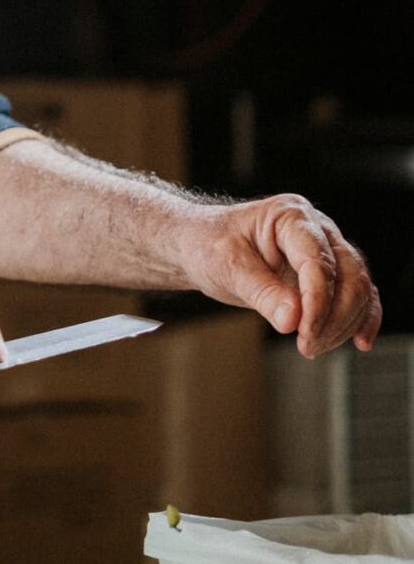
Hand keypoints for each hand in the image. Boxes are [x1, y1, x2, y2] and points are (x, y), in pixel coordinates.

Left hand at [182, 194, 379, 355]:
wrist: (201, 245)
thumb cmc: (210, 245)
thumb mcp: (226, 266)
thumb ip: (261, 292)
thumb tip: (292, 320)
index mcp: (291, 216)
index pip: (318, 261)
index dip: (317, 301)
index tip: (305, 333)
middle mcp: (317, 230)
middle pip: (349, 275)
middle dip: (334, 317)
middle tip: (307, 346)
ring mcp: (326, 250)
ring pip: (358, 288)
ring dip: (344, 324)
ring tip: (311, 347)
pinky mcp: (328, 274)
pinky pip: (358, 295)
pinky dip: (361, 319)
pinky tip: (360, 342)